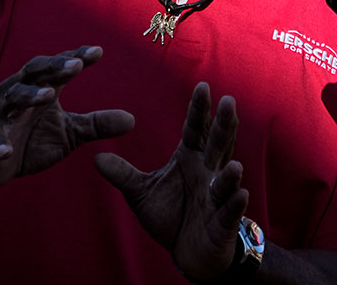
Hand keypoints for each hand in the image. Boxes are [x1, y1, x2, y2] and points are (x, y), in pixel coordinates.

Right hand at [0, 45, 134, 191]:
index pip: (59, 67)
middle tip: (76, 65)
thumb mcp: (68, 132)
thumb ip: (96, 124)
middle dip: (54, 67)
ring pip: (12, 98)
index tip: (98, 51)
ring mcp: (0, 115)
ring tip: (48, 96)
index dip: (76, 58)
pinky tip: (5, 150)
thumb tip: (132, 120)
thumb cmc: (30, 139)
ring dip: (30, 96)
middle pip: (35, 72)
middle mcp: (18, 93)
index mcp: (39, 88)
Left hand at [95, 82, 249, 281]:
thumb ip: (123, 174)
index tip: (202, 87)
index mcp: (191, 157)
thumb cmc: (170, 214)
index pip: (196, 129)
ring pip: (226, 178)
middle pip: (217, 144)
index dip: (199, 110)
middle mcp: (208, 171)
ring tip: (234, 164)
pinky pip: (230, 210)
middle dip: (224, 126)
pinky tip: (240, 195)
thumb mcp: (141, 192)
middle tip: (229, 102)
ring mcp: (218, 195)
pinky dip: (234, 203)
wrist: (188, 249)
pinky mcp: (223, 220)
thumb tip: (96, 157)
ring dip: (230, 172)